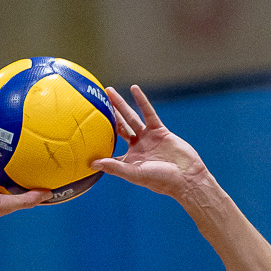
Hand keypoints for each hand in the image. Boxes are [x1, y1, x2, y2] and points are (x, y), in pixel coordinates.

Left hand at [92, 85, 210, 199]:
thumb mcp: (135, 174)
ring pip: (131, 118)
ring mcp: (148, 137)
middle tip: (95, 103)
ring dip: (120, 105)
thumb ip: (114, 167)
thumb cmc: (160, 180)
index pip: (110, 149)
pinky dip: (141, 101)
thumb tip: (92, 164)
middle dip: (107, 116)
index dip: (99, 142)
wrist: (186, 176)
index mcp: (128, 159)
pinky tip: (134, 89)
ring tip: (109, 92)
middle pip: (118, 128)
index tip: (83, 133)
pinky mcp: (159, 130)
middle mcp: (136, 147)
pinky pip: (148, 112)